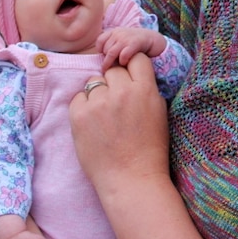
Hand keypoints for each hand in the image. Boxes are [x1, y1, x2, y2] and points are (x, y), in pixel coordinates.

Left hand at [70, 53, 168, 195]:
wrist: (131, 179)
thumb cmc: (149, 149)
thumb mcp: (159, 112)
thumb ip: (146, 88)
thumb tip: (133, 70)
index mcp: (145, 90)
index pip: (136, 58)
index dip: (132, 66)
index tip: (129, 77)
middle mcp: (122, 92)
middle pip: (113, 70)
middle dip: (114, 82)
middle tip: (117, 103)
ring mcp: (99, 103)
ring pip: (94, 82)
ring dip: (98, 93)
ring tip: (105, 117)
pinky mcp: (79, 115)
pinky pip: (78, 98)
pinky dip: (84, 107)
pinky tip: (93, 124)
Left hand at [98, 27, 166, 69]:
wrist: (154, 38)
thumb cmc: (137, 44)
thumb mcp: (123, 41)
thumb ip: (114, 46)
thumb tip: (102, 60)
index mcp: (114, 32)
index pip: (100, 41)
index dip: (100, 51)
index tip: (104, 58)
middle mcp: (118, 33)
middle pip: (105, 49)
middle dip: (106, 59)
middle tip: (109, 67)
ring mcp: (126, 38)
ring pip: (111, 53)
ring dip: (110, 63)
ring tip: (112, 69)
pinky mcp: (135, 43)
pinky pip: (123, 54)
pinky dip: (122, 61)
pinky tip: (125, 63)